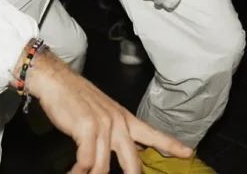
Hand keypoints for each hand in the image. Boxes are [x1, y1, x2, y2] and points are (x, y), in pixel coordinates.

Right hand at [25, 49, 192, 173]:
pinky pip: (87, 161)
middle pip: (133, 161)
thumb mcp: (105, 114)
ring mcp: (104, 126)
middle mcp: (118, 123)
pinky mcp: (87, 129)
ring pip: (104, 167)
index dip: (171, 145)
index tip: (189, 153)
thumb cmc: (78, 100)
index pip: (153, 134)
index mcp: (125, 119)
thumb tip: (134, 150)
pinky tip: (73, 172)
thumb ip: (120, 133)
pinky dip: (79, 171)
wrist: (58, 82)